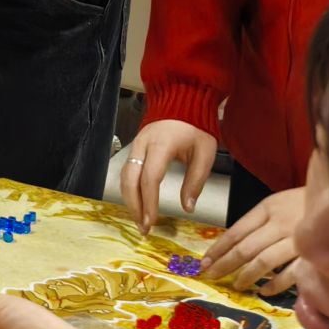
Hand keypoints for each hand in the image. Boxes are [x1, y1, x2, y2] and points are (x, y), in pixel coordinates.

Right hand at [122, 119, 218, 236]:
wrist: (183, 100)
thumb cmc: (195, 126)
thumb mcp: (204, 153)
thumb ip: (196, 181)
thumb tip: (187, 207)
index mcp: (161, 144)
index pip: (150, 178)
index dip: (149, 202)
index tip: (152, 221)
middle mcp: (143, 144)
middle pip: (130, 180)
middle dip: (134, 206)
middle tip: (143, 227)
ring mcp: (136, 145)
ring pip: (124, 177)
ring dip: (129, 200)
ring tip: (140, 220)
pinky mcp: (135, 148)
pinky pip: (127, 171)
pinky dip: (130, 190)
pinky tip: (137, 203)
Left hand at [201, 186, 306, 293]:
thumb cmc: (307, 205)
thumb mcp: (279, 204)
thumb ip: (259, 222)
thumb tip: (233, 247)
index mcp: (268, 208)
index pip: (235, 232)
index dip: (218, 250)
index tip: (205, 263)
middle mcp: (280, 222)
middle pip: (245, 248)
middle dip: (225, 265)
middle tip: (212, 276)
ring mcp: (297, 238)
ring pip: (264, 261)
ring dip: (247, 276)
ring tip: (236, 285)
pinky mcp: (314, 253)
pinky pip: (290, 273)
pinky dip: (275, 285)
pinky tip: (265, 291)